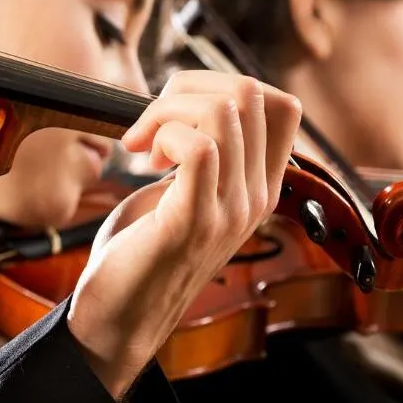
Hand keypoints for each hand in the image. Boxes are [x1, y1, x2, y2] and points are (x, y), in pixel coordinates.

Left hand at [67, 71, 300, 396]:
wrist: (117, 318)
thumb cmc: (141, 252)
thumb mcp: (184, 193)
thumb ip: (199, 152)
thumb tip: (188, 99)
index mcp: (259, 188)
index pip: (284, 106)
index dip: (226, 84)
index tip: (179, 109)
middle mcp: (256, 198)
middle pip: (252, 94)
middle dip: (189, 87)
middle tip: (150, 121)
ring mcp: (230, 211)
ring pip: (225, 111)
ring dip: (169, 109)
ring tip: (142, 141)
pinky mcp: (193, 222)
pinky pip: (198, 148)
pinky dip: (162, 134)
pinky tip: (143, 159)